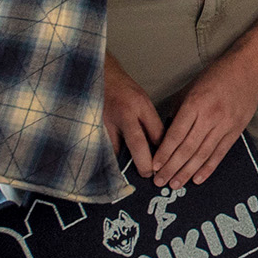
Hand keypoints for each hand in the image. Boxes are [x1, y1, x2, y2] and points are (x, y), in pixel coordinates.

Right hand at [102, 53, 163, 176]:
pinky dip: (107, 160)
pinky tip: (110, 171)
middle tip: (148, 176)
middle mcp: (124, 114)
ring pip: (116, 150)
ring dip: (123, 164)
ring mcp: (106, 122)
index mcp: (140, 106)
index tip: (164, 166)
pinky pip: (102, 149)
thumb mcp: (143, 101)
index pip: (155, 132)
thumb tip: (160, 145)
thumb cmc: (124, 91)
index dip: (162, 151)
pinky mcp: (93, 128)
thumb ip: (151, 122)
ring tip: (127, 181)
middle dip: (144, 163)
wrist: (99, 76)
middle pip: (137, 143)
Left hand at [153, 50, 257, 185]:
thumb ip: (178, 111)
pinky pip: (220, 153)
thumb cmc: (215, 75)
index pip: (176, 134)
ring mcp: (225, 124)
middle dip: (171, 167)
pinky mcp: (236, 130)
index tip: (154, 167)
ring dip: (187, 172)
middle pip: (187, 148)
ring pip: (202, 154)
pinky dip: (208, 167)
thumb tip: (167, 135)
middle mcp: (210, 116)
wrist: (247, 68)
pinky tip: (198, 178)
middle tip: (160, 182)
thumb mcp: (190, 88)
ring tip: (175, 185)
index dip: (164, 153)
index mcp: (195, 103)